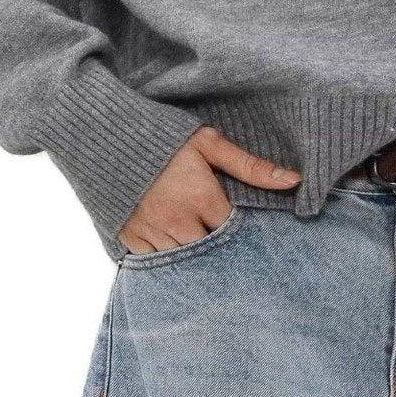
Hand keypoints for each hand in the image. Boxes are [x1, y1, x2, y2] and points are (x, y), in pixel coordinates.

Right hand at [119, 126, 300, 254]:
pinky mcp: (130, 238)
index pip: (233, 230)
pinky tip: (171, 244)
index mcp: (202, 198)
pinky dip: (166, 256)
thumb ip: (249, 166)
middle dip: (217, 246)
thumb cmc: (159, 136)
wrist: (101, 134)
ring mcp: (153, 232)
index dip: (237, 230)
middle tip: (217, 237)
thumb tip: (294, 181)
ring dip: (193, 253)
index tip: (236, 224)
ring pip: (185, 260)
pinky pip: (156, 262)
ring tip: (193, 237)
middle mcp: (178, 221)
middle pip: (211, 251)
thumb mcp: (206, 143)